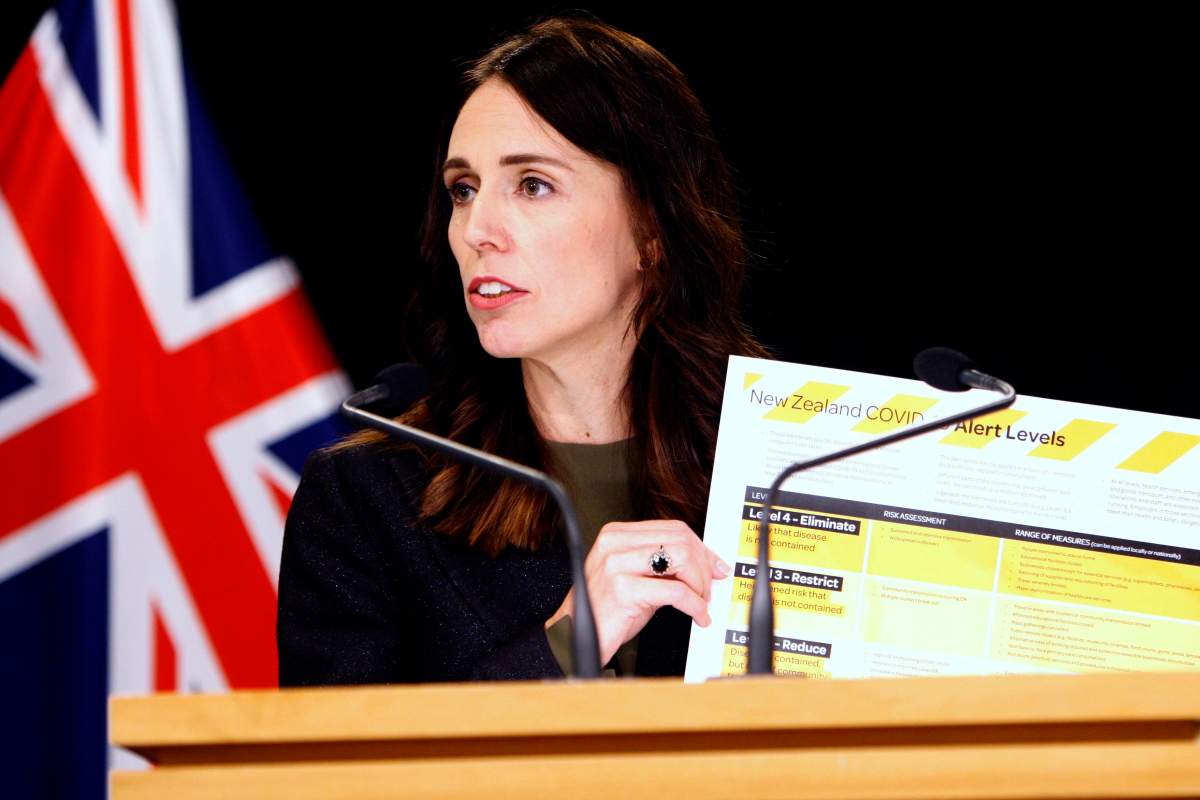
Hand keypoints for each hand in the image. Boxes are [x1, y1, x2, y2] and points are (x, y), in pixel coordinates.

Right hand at [546, 520, 731, 665]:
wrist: (573, 636)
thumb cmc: (606, 611)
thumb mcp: (638, 579)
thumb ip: (666, 566)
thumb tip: (709, 564)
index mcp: (616, 535)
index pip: (673, 528)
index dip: (701, 549)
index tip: (715, 567)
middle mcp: (614, 544)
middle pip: (680, 540)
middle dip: (703, 567)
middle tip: (708, 590)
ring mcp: (616, 565)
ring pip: (681, 559)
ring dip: (700, 585)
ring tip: (700, 602)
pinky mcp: (622, 589)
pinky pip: (676, 591)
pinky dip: (695, 606)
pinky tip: (697, 615)